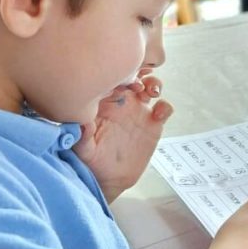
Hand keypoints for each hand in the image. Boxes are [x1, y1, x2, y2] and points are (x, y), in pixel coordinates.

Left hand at [74, 73, 172, 202]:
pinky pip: (164, 108)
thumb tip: (82, 121)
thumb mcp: (83, 150)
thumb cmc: (92, 161)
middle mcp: (121, 102)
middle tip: (138, 80)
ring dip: (154, 83)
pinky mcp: (153, 123)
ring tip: (152, 91)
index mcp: (103, 103)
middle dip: (138, 70)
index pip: (110, 79)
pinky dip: (165, 107)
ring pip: (150, 86)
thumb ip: (82, 136)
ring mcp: (138, 111)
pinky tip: (159, 115)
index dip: (116, 73)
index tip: (118, 78)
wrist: (110, 178)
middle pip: (133, 75)